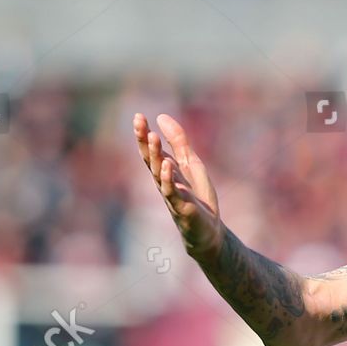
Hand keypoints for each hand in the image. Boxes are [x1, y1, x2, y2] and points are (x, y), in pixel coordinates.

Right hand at [133, 112, 222, 257]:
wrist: (208, 229)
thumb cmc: (197, 196)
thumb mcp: (190, 163)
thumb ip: (178, 142)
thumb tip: (161, 116)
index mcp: (165, 170)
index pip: (150, 150)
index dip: (143, 134)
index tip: (138, 116)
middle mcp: (163, 182)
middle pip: (150, 159)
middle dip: (144, 140)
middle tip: (139, 122)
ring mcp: (171, 195)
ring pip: (159, 173)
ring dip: (155, 155)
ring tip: (153, 137)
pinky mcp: (182, 208)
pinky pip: (172, 192)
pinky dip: (169, 179)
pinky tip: (167, 165)